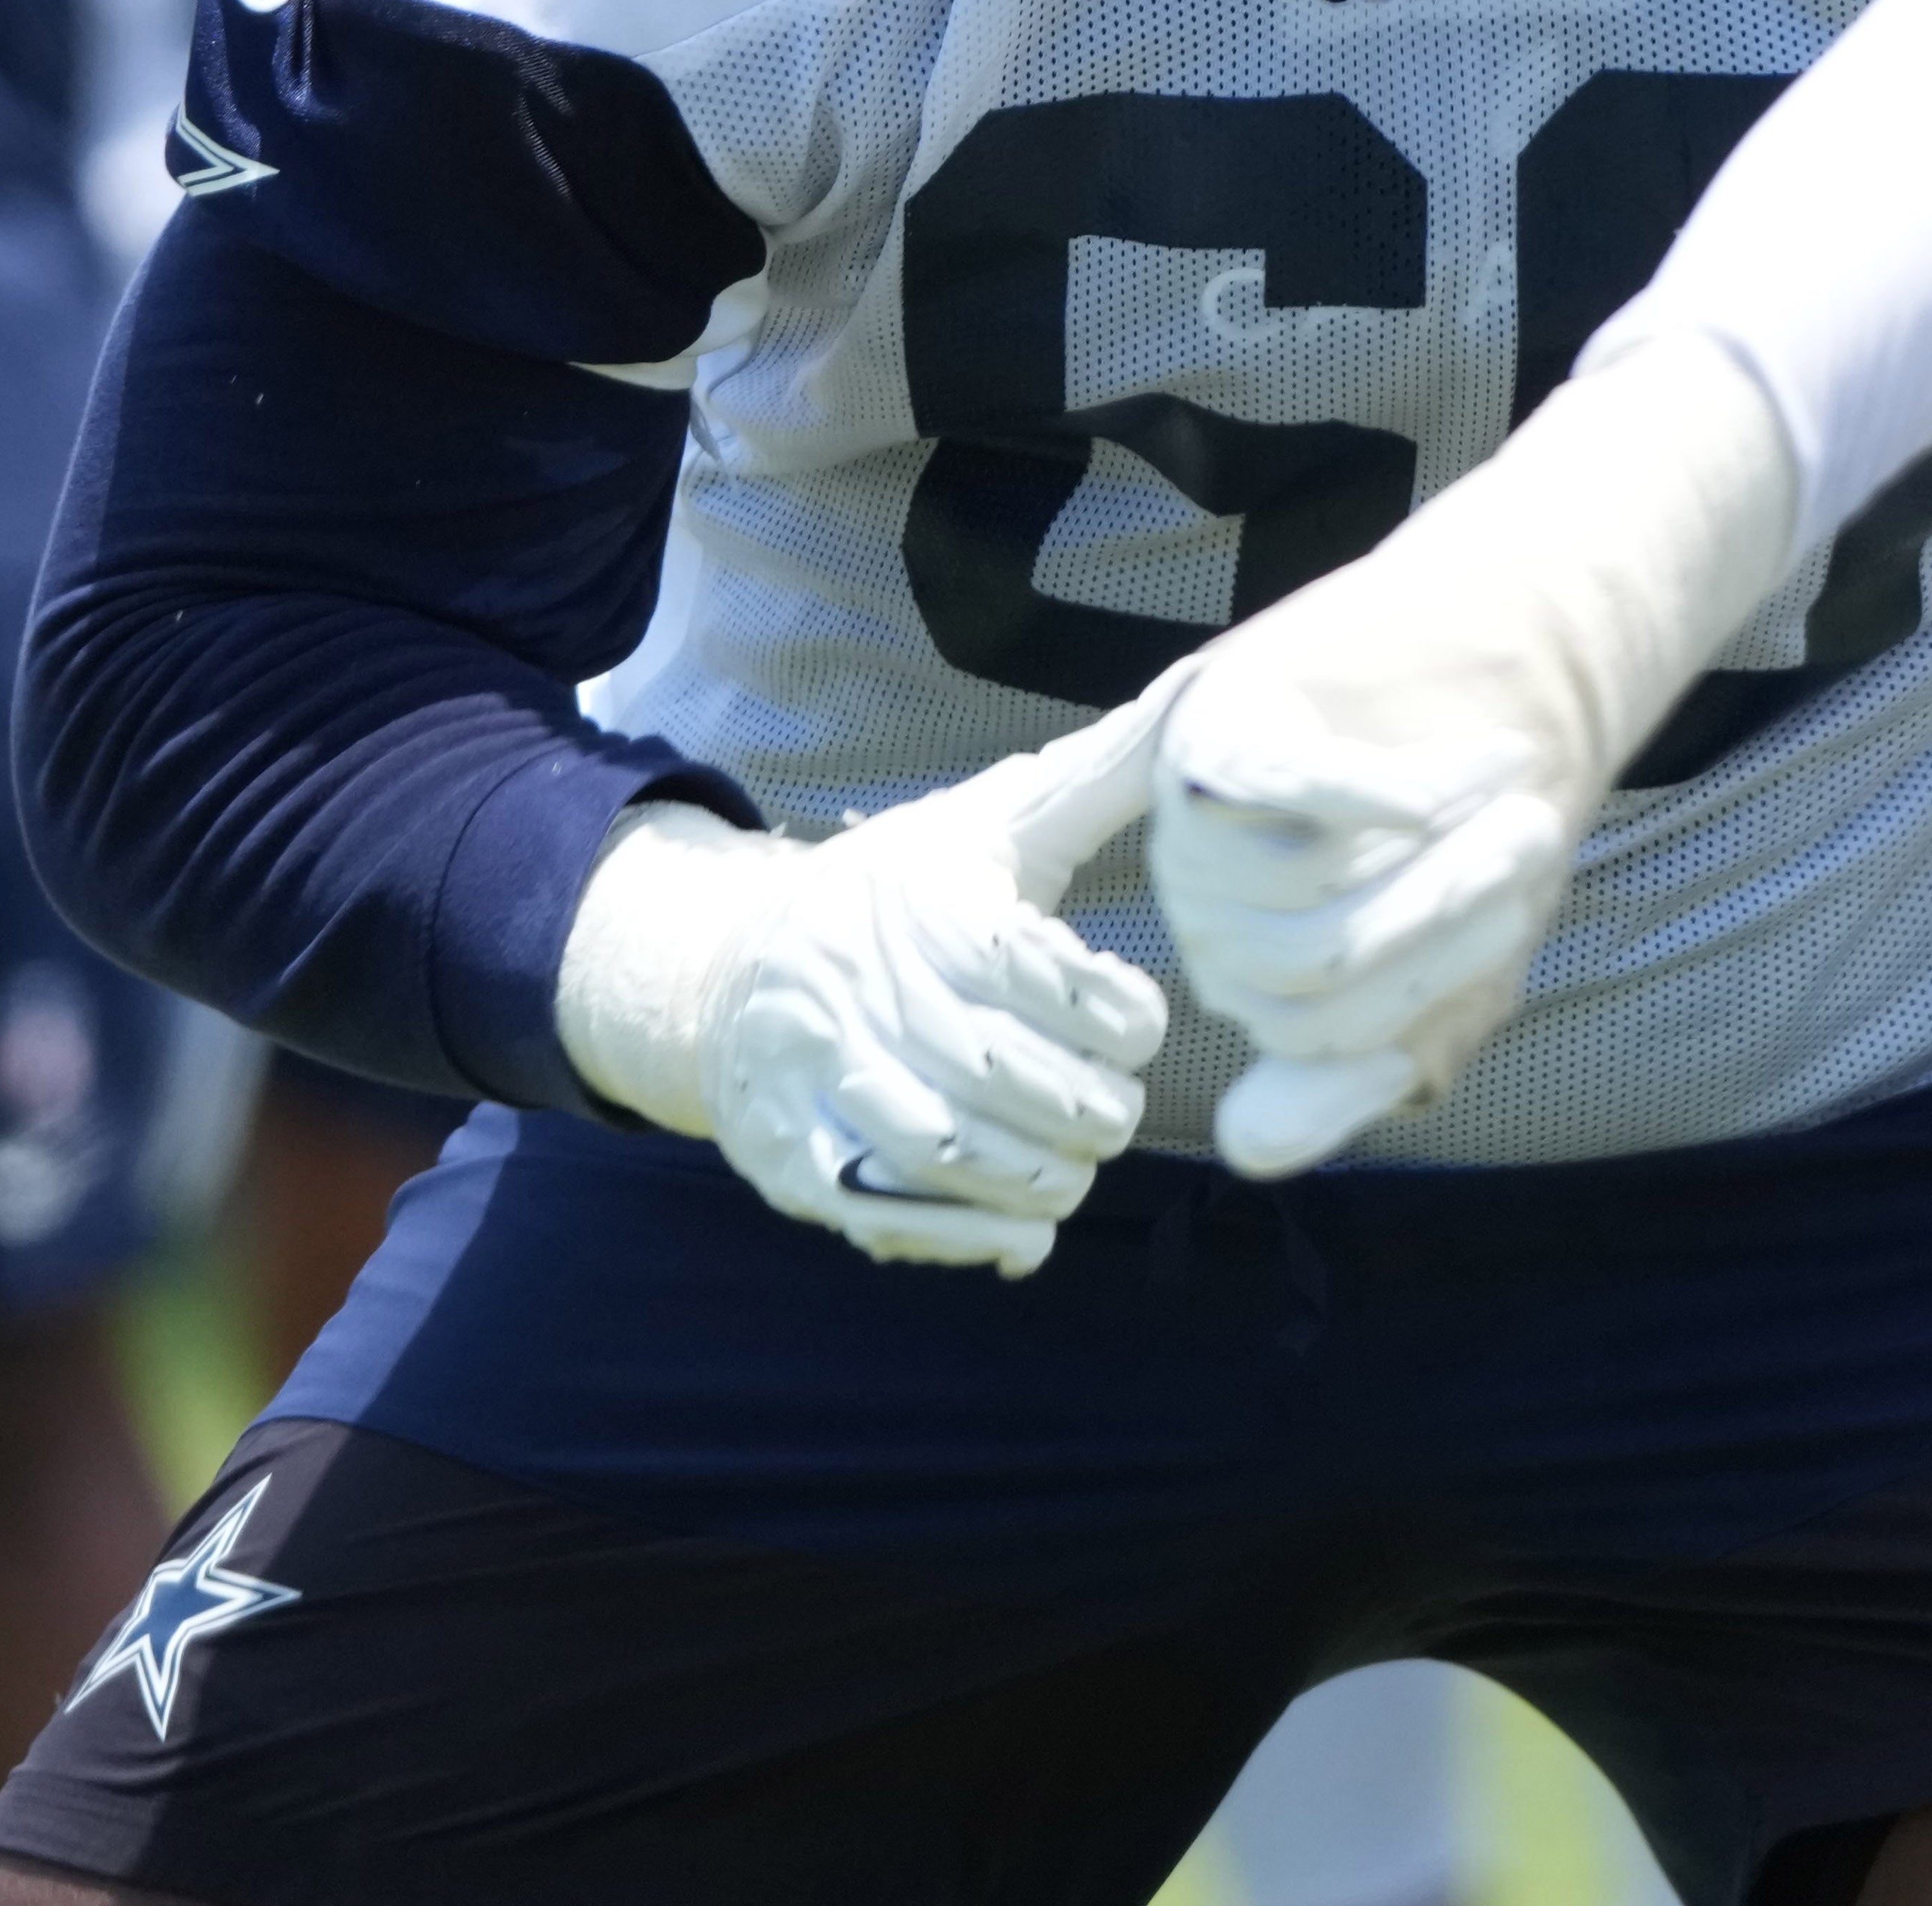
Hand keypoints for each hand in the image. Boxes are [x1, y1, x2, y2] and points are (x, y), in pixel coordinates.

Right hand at [555, 683, 1178, 1275]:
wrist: (728, 970)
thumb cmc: (896, 893)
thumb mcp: (991, 820)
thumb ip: (1103, 775)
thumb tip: (1203, 695)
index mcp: (928, 908)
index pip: (1047, 977)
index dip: (1120, 1013)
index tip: (1134, 1016)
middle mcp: (868, 992)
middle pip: (1015, 1077)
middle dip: (1095, 1108)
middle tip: (1113, 1102)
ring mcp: (826, 1083)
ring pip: (960, 1157)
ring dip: (1046, 1177)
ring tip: (1073, 1159)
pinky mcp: (799, 1163)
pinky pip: (897, 1217)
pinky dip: (975, 1236)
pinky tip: (1021, 1226)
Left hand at [1153, 338, 1802, 1177]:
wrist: (1513, 659)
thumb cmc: (1476, 824)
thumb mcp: (1444, 975)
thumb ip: (1355, 1071)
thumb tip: (1249, 1149)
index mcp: (1245, 968)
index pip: (1316, 1039)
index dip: (1437, 981)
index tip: (1525, 915)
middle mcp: (1196, 897)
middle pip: (1304, 974)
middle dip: (1443, 915)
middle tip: (1535, 836)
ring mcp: (1188, 815)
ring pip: (1302, 899)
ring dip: (1436, 849)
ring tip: (1507, 782)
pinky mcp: (1218, 723)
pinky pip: (1297, 799)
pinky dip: (1406, 796)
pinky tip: (1473, 771)